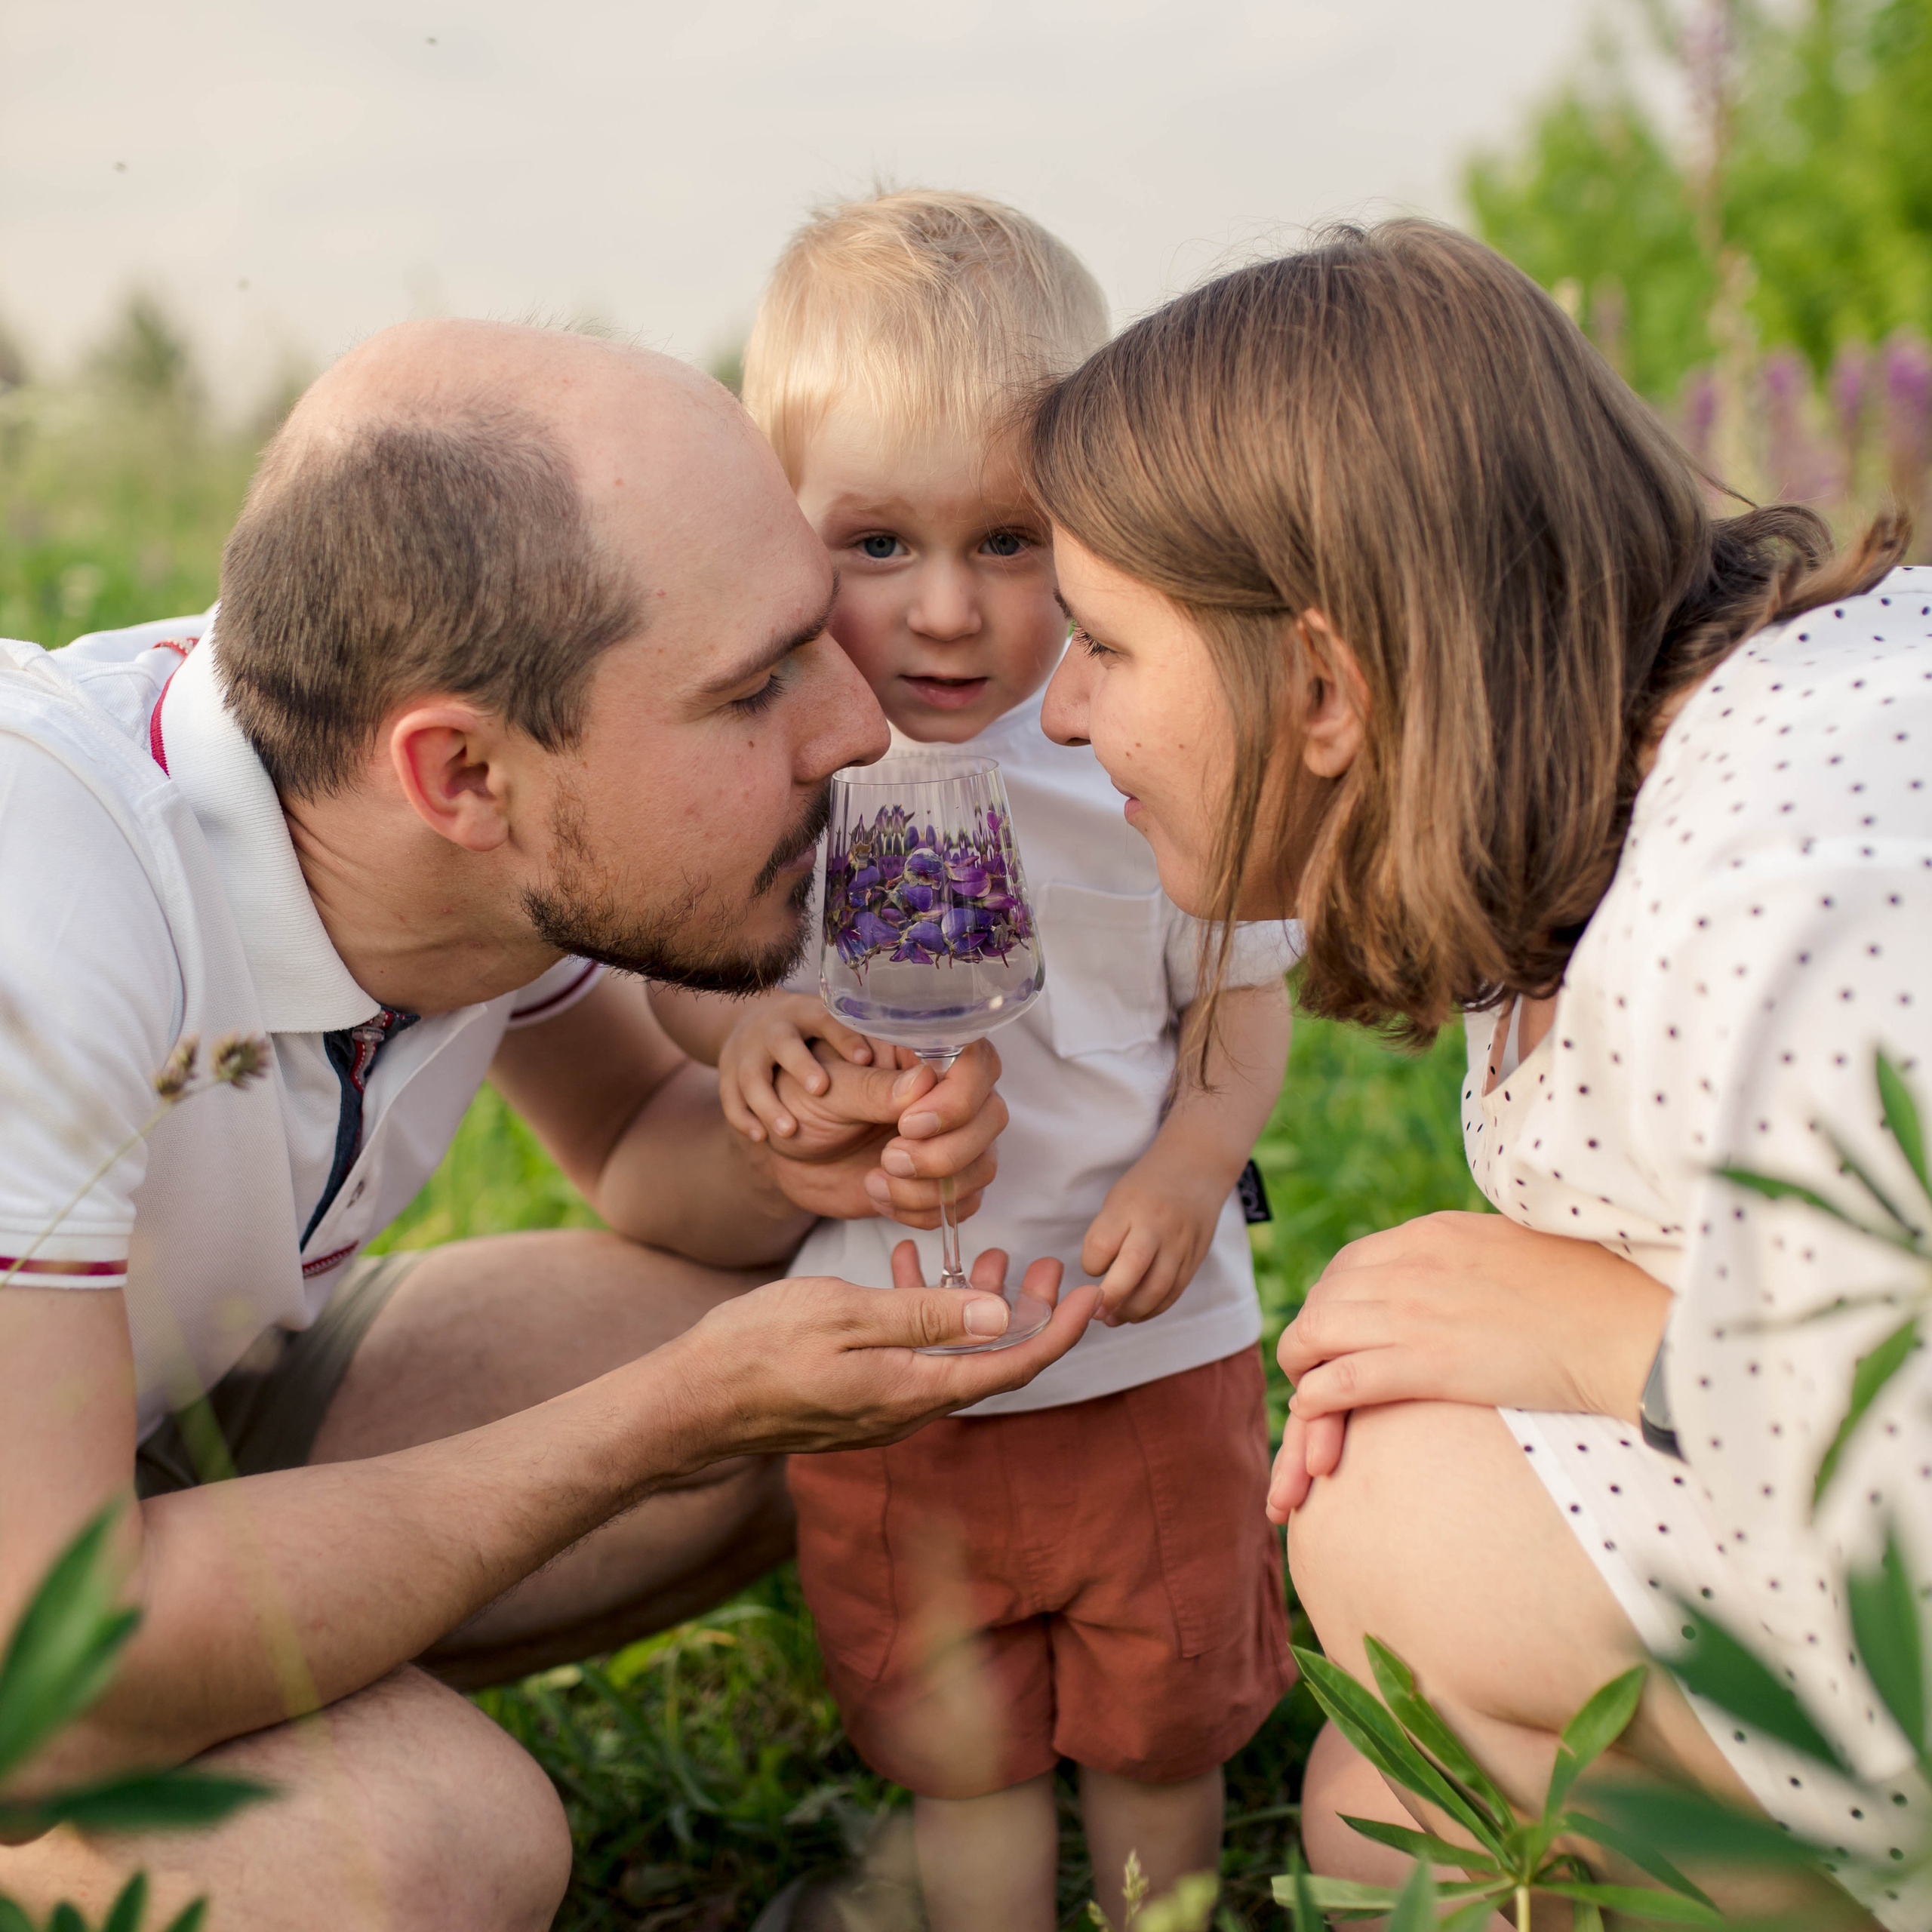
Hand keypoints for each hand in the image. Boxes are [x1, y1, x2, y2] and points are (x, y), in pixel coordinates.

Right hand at [664, 1250, 1099, 1460]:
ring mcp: (880, 1411)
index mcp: (914, 1391)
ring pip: (951, 1359)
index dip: (1058, 1331)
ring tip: (985, 1257)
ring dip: (974, 1310)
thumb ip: (925, 1316)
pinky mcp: (856, 1402)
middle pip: (989, 1365)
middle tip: (1041, 1263)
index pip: (1011, 1367)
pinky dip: (926, 1317)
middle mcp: (907, 1411)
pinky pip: (912, 1359)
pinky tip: (912, 1271)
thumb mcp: (845, 1314)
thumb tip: (1002, 1317)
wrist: (691, 1401)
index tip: (1092, 1296)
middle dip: (1024, 1313)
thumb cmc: (759, 1348)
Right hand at [717, 994, 876, 1143]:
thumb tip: (923, 1071)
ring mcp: (747, 1052)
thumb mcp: (831, 1031)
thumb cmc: (808, 1037)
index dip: (846, 1038)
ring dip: (769, 1103)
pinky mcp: (728, 1075)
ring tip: (789, 1130)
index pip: (827, 1020)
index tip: (867, 1058)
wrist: (749, 1025)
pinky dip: (744, 1118)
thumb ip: (869, 1049)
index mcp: (808, 1015)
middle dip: (801, 1065)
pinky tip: (761, 1137)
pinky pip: (730, 1098)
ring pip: (752, 1076)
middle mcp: (775, 1030)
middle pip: (784, 1043)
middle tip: (821, 1089)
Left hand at [756, 1039, 1007, 1228]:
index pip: (980, 1064)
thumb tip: (923, 1082)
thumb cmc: (802, 1101)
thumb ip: (873, 1088)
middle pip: (991, 1119)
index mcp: (925, 1052)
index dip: (957, 1100)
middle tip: (889, 1159)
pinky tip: (879, 1196)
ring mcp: (953, 1137)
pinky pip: (963, 1204)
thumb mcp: (827, 1089)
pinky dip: (921, 1211)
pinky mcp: (943, 1179)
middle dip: (943, 1152)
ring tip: (875, 1181)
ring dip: (929, 1188)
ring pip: (982, 1166)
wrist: (788, 1150)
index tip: (907, 1124)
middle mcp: (951, 1092)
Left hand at [1080, 1148, 1228, 1324]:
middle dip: (1112, 1297)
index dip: (1091, 1263)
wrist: (1198, 1168)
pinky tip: (1136, 1313)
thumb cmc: (1146, 1187)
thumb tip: (1098, 1279)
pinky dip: (1154, 1308)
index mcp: (1130, 1205)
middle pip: (1133, 1268)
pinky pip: (1175, 1291)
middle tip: (1095, 1312)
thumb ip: (1107, 1235)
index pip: (1102, 1243)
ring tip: (1113, 1319)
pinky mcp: (1195, 1258)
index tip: (1091, 1268)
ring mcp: (1180, 1243)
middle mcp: (1157, 1224)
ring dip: (1133, 1311)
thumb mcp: (1118, 1198)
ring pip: (1158, 1288)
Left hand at [1264, 1211, 1671, 1521]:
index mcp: (1430, 1234)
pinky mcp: (1426, 1364)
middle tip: (1313, 1375)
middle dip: (1308, 1339)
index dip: (1332, 1303)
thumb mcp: (1510, 1250)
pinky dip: (1316, 1400)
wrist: (1625, 1330)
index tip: (1336, 1335)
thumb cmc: (1589, 1295)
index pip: (1348, 1265)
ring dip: (1301, 1371)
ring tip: (1307, 1405)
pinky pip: (1340, 1381)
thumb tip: (1454, 1274)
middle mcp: (1408, 1265)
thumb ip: (1466, 1259)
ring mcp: (1412, 1312)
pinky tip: (1316, 1418)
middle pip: (1322, 1299)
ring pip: (1315, 1336)